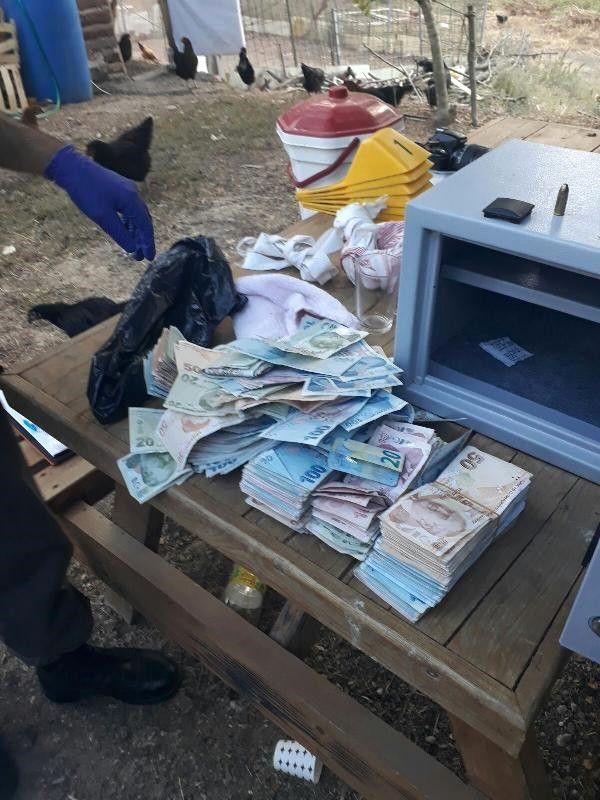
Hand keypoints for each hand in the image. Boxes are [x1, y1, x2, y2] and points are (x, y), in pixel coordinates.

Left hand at [44, 145, 154, 260]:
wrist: (71, 167)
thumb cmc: (86, 192)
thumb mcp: (102, 217)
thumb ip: (120, 233)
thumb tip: (132, 248)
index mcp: (132, 200)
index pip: (145, 226)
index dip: (148, 243)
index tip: (148, 258)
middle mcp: (133, 194)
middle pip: (143, 220)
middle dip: (143, 239)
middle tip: (141, 256)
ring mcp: (125, 189)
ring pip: (135, 215)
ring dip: (135, 232)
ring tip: (132, 247)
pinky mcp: (117, 188)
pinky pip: (128, 208)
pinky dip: (128, 222)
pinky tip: (125, 230)